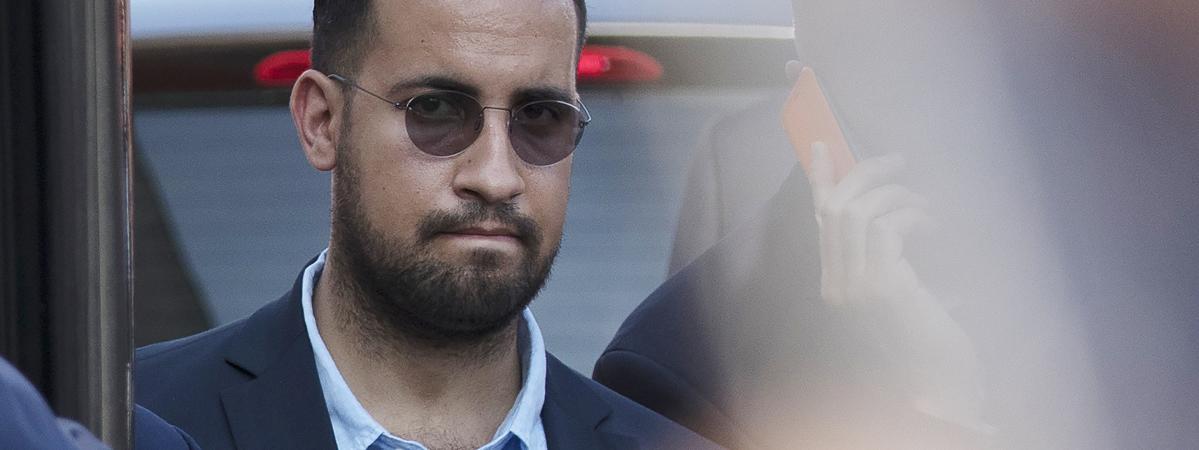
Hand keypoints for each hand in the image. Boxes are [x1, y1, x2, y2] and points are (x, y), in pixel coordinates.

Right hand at [808, 142, 992, 431]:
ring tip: (928, 204)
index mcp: (837, 285)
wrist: (942, 390)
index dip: (819, 178)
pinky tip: (935, 227)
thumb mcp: (905, 291)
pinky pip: (889, 228)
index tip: (822, 144)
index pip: (819, 220)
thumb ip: (890, 257)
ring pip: (859, 211)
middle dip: (866, 172)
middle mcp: (836, 285)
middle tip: (899, 160)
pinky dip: (915, 216)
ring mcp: (855, 288)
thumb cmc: (932, 342)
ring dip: (898, 194)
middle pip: (835, 207)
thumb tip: (897, 206)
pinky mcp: (882, 289)